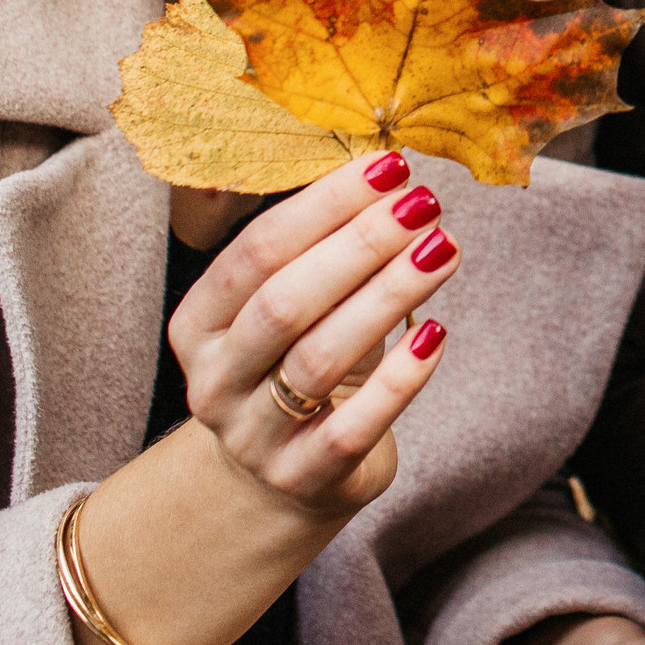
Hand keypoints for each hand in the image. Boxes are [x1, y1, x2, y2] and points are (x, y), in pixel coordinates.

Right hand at [166, 149, 459, 515]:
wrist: (284, 478)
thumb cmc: (296, 365)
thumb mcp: (293, 306)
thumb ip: (324, 249)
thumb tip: (393, 176)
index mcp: (200, 322)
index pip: (256, 251)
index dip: (324, 205)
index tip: (388, 166)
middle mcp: (214, 380)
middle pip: (285, 302)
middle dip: (360, 246)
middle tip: (423, 204)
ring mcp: (253, 436)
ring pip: (320, 359)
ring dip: (388, 297)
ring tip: (444, 249)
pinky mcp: (302, 479)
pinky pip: (353, 427)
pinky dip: (398, 378)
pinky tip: (436, 333)